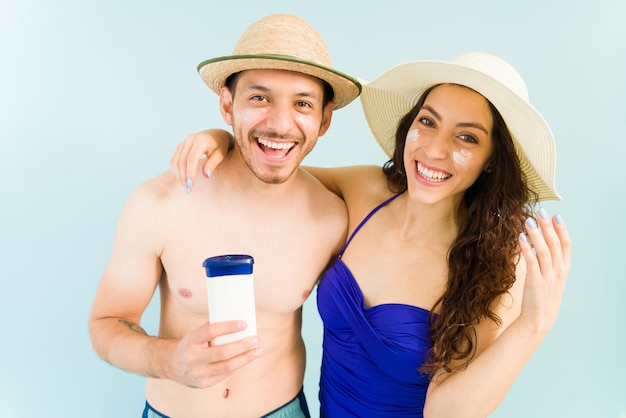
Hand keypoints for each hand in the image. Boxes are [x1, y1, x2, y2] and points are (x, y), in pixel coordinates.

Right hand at [168, 320, 262, 387]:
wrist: (170, 364)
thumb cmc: (189, 345)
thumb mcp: (195, 334)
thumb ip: (212, 330)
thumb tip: (237, 323)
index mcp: (190, 341)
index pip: (210, 331)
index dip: (228, 327)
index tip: (244, 324)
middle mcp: (193, 358)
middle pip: (222, 352)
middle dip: (242, 346)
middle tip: (256, 339)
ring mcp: (198, 373)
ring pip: (226, 367)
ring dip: (246, 358)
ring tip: (258, 351)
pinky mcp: (203, 384)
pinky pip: (225, 375)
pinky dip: (238, 366)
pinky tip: (247, 360)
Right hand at [169, 129, 233, 193]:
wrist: (217, 135)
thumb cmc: (221, 146)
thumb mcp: (220, 154)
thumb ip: (213, 164)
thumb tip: (206, 175)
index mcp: (201, 140)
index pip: (192, 159)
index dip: (190, 172)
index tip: (191, 185)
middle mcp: (190, 139)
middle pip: (182, 161)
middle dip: (184, 177)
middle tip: (188, 190)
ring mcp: (184, 142)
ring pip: (176, 161)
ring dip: (179, 175)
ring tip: (186, 187)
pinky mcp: (180, 146)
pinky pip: (174, 159)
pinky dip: (176, 170)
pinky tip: (182, 179)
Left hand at [518, 209, 571, 333]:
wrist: (539, 320)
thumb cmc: (543, 299)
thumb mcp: (552, 279)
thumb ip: (550, 264)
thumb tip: (542, 245)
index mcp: (564, 270)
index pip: (567, 245)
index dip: (562, 229)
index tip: (556, 216)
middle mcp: (558, 271)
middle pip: (555, 244)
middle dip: (548, 226)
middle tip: (541, 211)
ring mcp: (548, 277)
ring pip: (544, 251)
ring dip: (536, 234)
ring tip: (528, 220)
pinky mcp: (535, 282)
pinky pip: (531, 262)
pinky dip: (526, 248)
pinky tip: (521, 238)